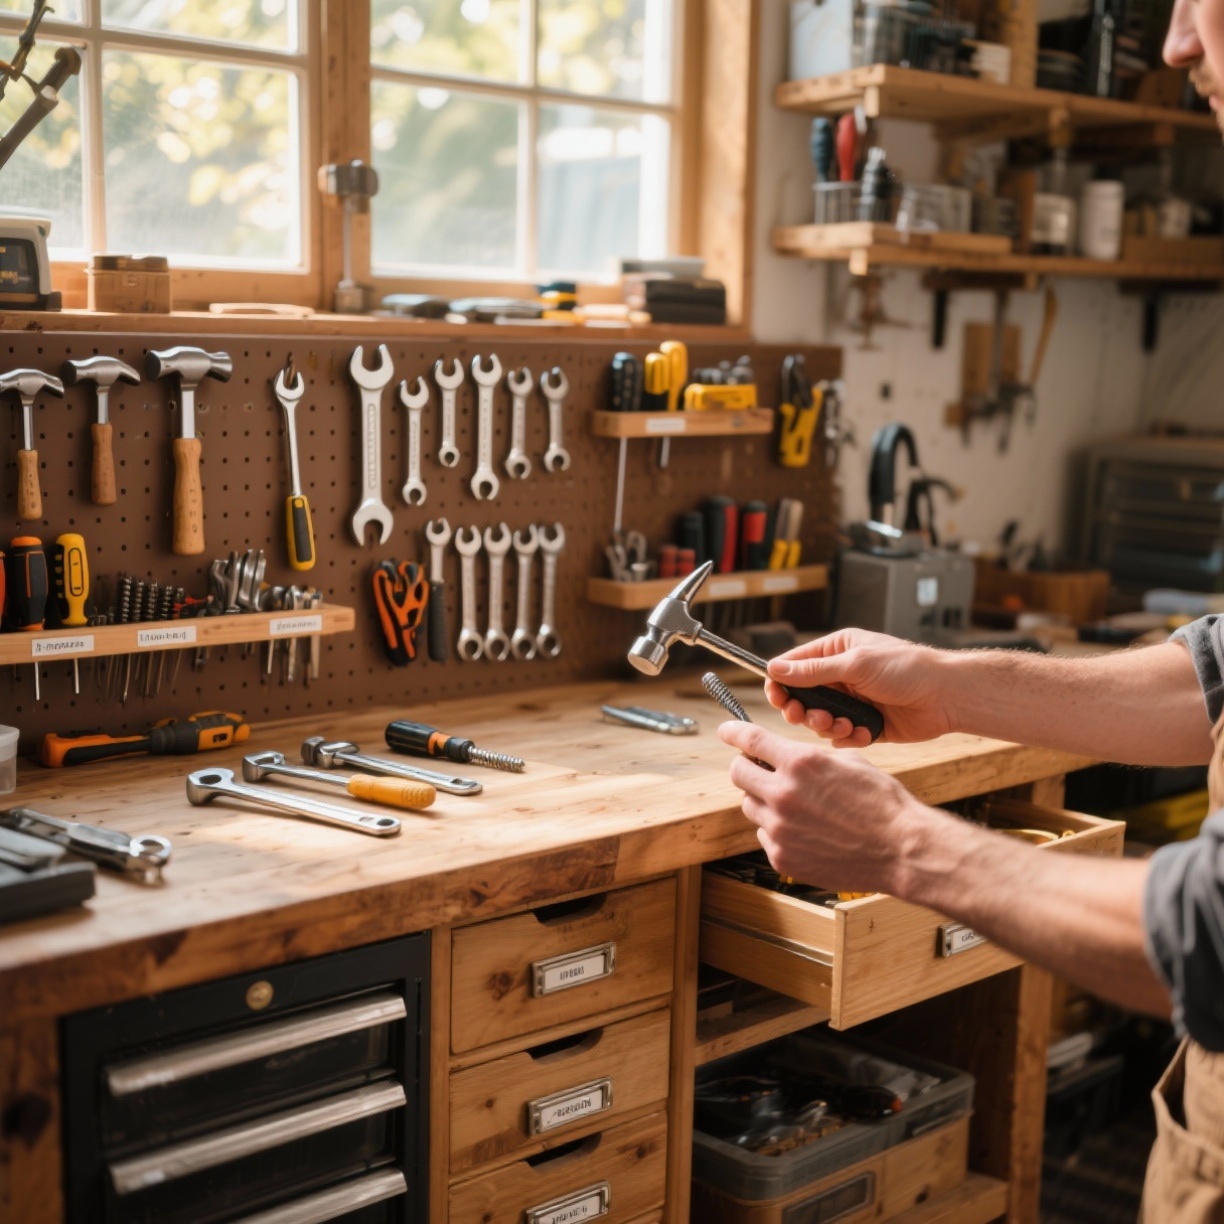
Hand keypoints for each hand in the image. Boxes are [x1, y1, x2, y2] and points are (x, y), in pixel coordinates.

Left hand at [718, 720, 929, 893]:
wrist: (901, 849)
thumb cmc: (882, 803)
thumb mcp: (847, 762)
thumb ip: (807, 756)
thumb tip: (782, 755)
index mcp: (800, 763)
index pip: (749, 740)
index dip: (733, 732)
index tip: (726, 731)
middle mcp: (783, 794)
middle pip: (738, 773)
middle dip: (747, 767)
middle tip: (761, 770)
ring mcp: (779, 829)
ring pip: (750, 806)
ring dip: (764, 800)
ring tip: (796, 806)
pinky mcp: (782, 857)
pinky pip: (765, 836)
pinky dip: (777, 831)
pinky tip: (805, 831)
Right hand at [765, 628, 952, 746]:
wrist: (947, 696)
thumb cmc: (907, 669)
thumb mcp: (855, 664)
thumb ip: (813, 670)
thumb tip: (774, 669)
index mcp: (837, 651)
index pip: (794, 665)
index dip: (781, 682)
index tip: (777, 698)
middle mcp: (841, 676)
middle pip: (803, 697)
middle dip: (804, 710)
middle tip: (810, 717)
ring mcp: (853, 701)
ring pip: (820, 719)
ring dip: (826, 725)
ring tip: (842, 725)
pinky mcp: (865, 724)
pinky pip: (841, 737)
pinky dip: (847, 738)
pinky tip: (863, 733)